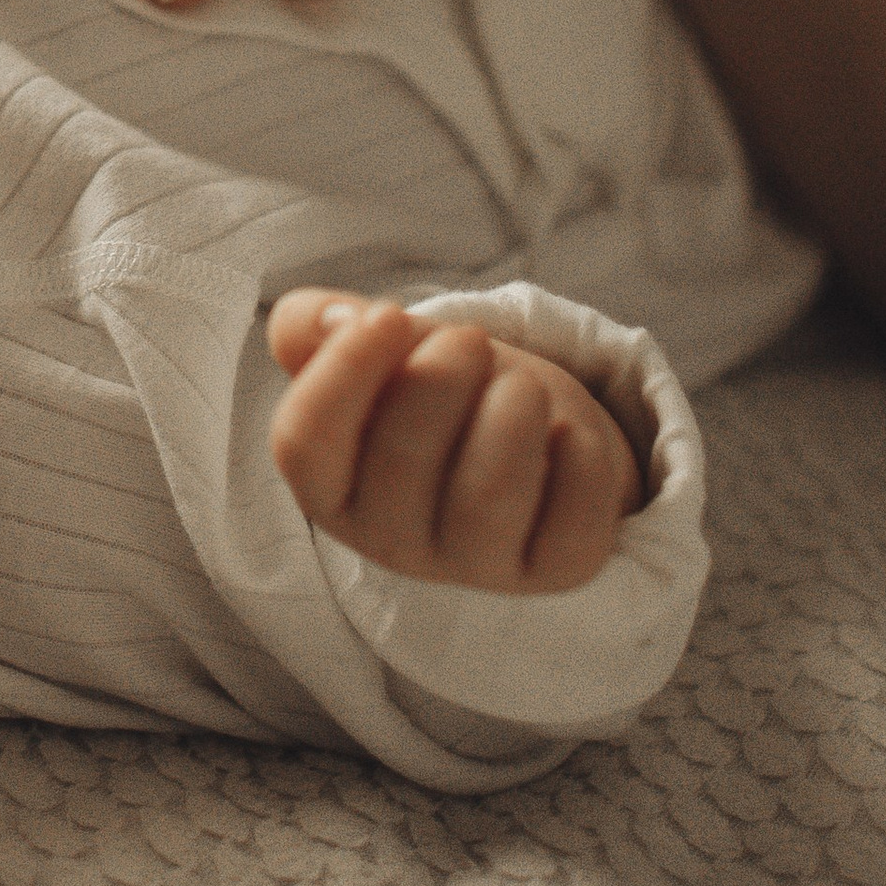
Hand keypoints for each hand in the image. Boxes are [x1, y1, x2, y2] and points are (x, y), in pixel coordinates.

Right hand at [267, 290, 643, 593]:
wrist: (532, 439)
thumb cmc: (443, 394)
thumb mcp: (380, 352)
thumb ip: (322, 327)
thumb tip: (328, 322)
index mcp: (332, 490)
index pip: (304, 443)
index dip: (344, 368)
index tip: (388, 314)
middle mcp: (393, 543)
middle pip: (399, 459)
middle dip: (440, 376)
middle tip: (468, 340)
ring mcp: (477, 566)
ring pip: (489, 495)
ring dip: (512, 413)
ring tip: (522, 385)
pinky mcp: (556, 571)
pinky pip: (574, 523)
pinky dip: (581, 460)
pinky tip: (567, 436)